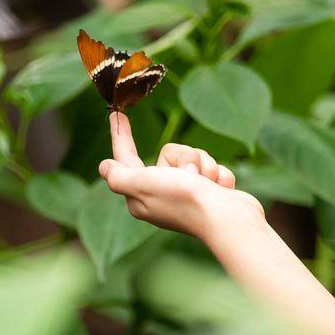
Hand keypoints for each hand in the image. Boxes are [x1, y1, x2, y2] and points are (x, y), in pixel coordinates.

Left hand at [98, 111, 264, 239]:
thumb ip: (119, 176)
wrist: (229, 219)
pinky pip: (211, 166)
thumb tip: (104, 167)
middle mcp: (162, 196)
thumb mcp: (141, 185)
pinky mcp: (210, 194)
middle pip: (168, 152)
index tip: (116, 115)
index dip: (121, 137)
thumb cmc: (183, 200)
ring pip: (192, 156)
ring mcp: (188, 195)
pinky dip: (217, 175)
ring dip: (203, 165)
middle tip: (188, 175)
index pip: (126, 159)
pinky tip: (220, 190)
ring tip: (206, 185)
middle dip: (183, 157)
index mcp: (142, 196)